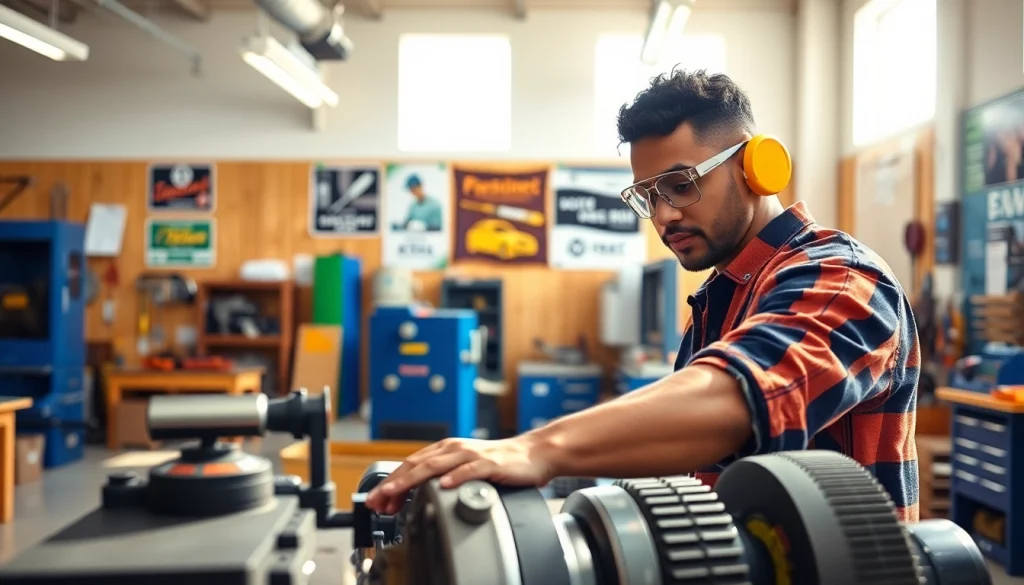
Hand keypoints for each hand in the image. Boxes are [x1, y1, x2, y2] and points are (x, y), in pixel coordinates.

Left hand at [365, 435, 554, 513]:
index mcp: (446, 450)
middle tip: (377, 499)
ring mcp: (472, 455)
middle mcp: (455, 449)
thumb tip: (417, 492)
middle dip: (394, 483)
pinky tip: (444, 485)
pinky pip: (470, 470)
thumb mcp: (464, 466)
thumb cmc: (500, 462)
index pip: (411, 464)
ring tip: (396, 492)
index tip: (376, 499)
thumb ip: (443, 474)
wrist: (533, 453)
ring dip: (413, 479)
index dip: (391, 481)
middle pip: (417, 465)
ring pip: (436, 466)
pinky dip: (455, 477)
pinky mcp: (491, 463)